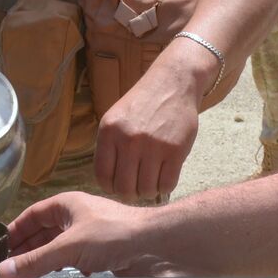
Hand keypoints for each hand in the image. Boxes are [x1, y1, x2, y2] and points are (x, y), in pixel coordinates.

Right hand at [0, 192, 175, 277]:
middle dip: (28, 248)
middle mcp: (77, 215)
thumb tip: (1, 271)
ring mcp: (91, 233)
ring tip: (30, 274)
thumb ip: (35, 262)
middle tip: (9, 266)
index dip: (15, 230)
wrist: (154, 245)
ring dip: (46, 258)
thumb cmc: (111, 236)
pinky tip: (66, 275)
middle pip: (44, 231)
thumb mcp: (68, 249)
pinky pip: (78, 257)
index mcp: (66, 205)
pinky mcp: (103, 249)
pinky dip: (68, 265)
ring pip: (61, 245)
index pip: (32, 214)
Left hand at [94, 57, 204, 200]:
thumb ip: (109, 147)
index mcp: (109, 132)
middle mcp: (129, 140)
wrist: (172, 84)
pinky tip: (163, 178)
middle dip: (129, 194)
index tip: (117, 186)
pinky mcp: (175, 151)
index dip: (109, 188)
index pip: (102, 176)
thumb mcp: (115, 118)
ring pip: (146, 189)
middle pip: (124, 188)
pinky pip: (167, 184)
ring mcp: (153, 146)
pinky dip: (164, 187)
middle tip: (135, 188)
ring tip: (150, 183)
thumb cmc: (142, 104)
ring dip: (148, 192)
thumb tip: (109, 183)